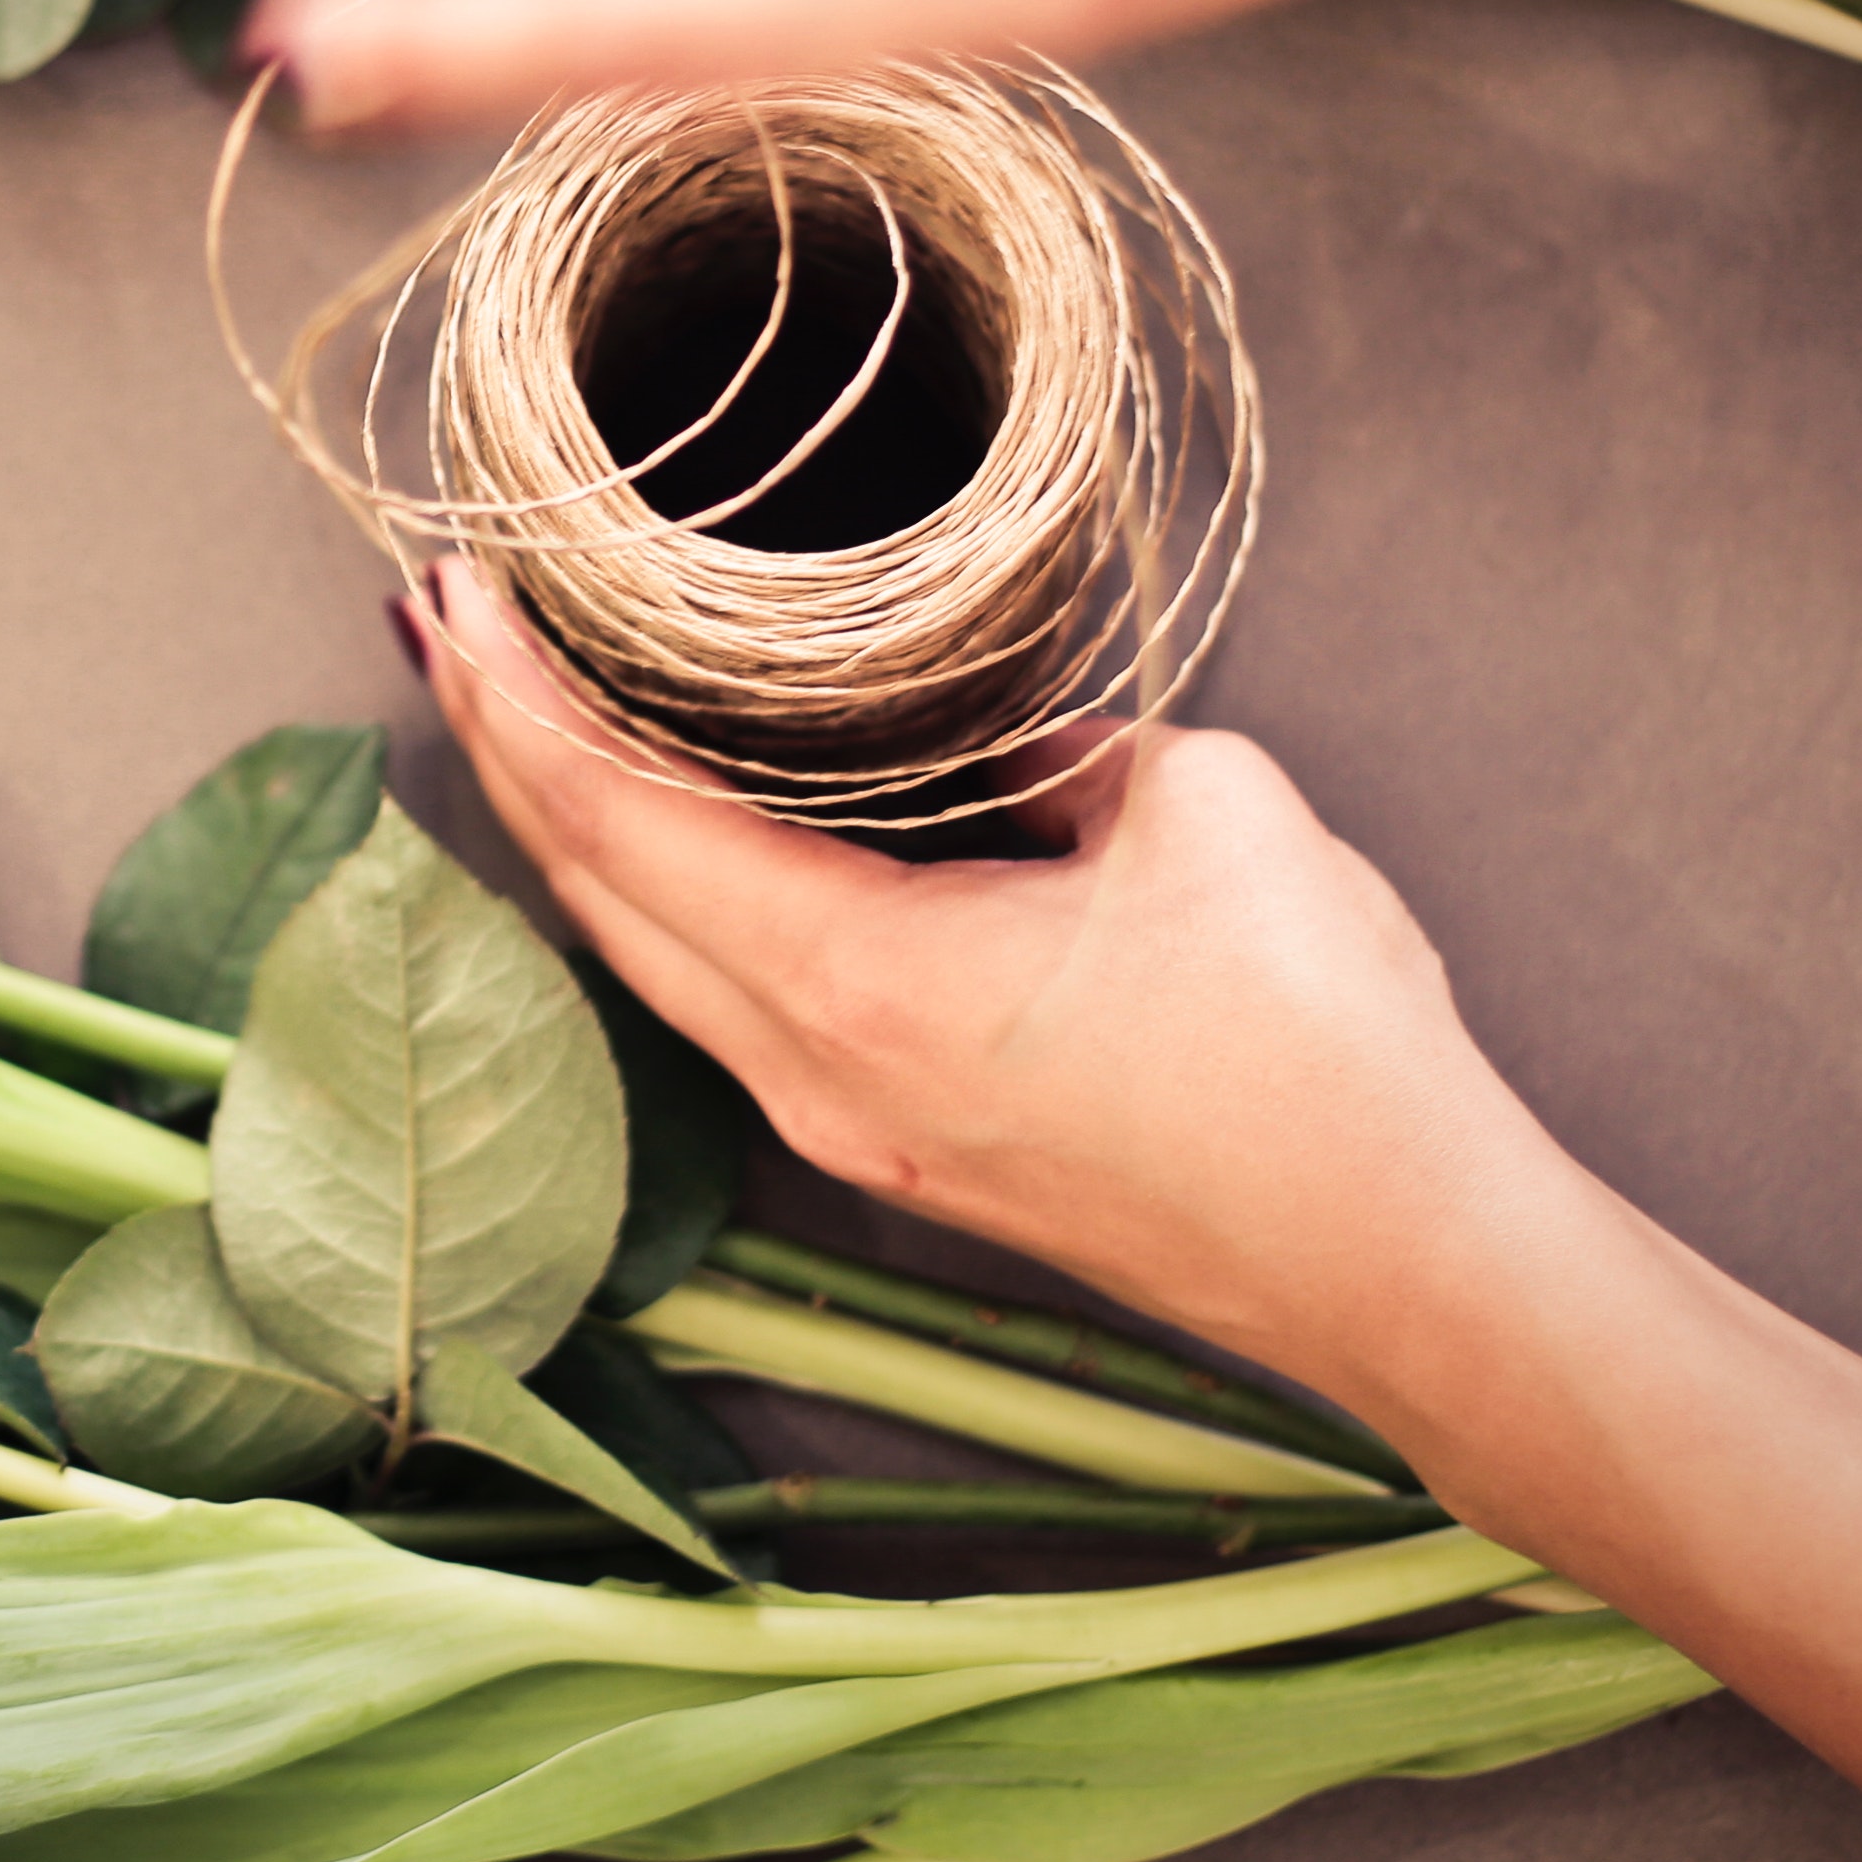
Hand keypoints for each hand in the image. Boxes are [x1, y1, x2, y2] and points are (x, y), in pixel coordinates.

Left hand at [413, 561, 1597, 1402]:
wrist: (1410, 1266)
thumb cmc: (1320, 1055)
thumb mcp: (1203, 810)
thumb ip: (1065, 740)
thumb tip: (1005, 732)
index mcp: (861, 982)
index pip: (618, 819)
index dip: (515, 698)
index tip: (450, 595)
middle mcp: (820, 1073)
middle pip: (599, 893)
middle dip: (508, 749)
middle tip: (452, 620)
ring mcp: (855, 1129)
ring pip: (654, 959)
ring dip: (581, 830)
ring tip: (531, 708)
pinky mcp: (909, 1152)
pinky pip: (735, 1003)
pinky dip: (671, 901)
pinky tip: (676, 835)